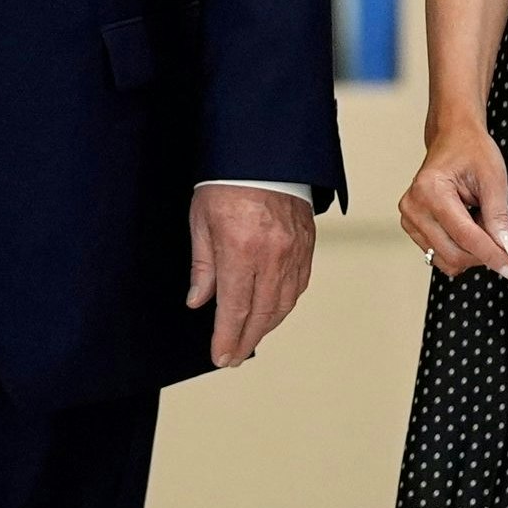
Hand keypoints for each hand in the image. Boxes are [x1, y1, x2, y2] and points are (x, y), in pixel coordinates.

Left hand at [190, 184, 316, 367]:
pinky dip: (285, 304)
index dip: (227, 337)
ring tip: (250, 338)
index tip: (220, 356)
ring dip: (267, 326)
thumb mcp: (201, 221)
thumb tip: (199, 301)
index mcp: (241, 249)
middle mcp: (272, 255)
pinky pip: (299, 284)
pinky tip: (273, 312)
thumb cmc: (227, 181)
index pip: (235, 308)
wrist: (263, 151)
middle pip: (262, 313)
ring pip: (284, 303)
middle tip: (233, 356)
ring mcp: (293, 250)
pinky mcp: (307, 244)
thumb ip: (203, 266)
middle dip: (246, 339)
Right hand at [399, 122, 507, 283]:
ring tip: (480, 220)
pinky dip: (461, 248)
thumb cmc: (472, 151)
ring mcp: (409, 219)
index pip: (466, 238)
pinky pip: (440, 254)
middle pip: (455, 254)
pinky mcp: (412, 227)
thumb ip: (499, 218)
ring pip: (447, 259)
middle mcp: (414, 207)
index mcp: (431, 191)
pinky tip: (467, 225)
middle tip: (500, 232)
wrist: (453, 138)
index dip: (494, 257)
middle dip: (484, 253)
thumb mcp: (494, 179)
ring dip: (472, 251)